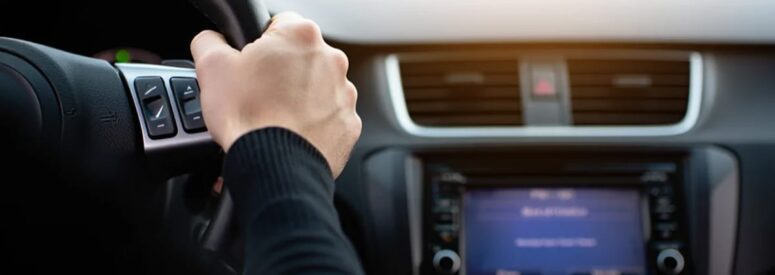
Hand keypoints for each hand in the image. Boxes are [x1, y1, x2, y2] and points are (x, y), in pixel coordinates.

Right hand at [190, 12, 360, 177]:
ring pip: (317, 88)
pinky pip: (328, 117)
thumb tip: (212, 39)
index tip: (251, 65)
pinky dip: (312, 123)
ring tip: (273, 117)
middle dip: (281, 72)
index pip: (279, 24)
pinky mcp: (349, 124)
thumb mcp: (210, 67)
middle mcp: (332, 60)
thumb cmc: (248, 117)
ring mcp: (345, 94)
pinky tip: (291, 133)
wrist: (275, 167)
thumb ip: (209, 41)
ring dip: (299, 97)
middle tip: (257, 94)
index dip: (259, 45)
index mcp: (301, 35)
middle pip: (300, 57)